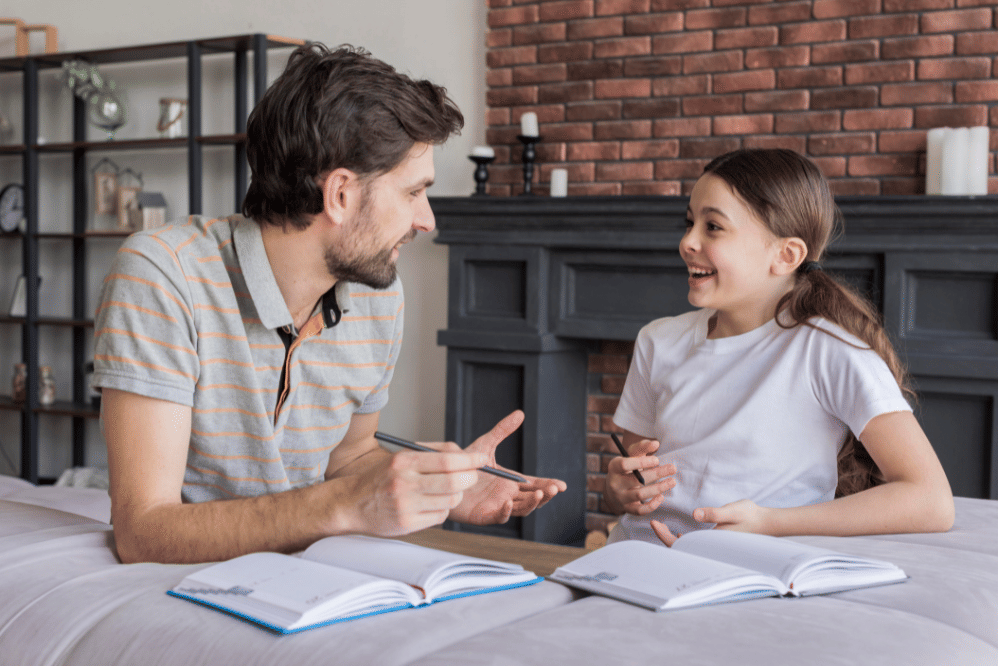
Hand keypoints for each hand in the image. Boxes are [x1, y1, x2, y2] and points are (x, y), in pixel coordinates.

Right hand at [336, 438, 488, 536]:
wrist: (351, 504)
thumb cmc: (380, 479)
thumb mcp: (400, 458)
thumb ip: (431, 453)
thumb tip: (464, 454)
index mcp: (404, 460)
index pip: (448, 460)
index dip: (470, 460)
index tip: (482, 459)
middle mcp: (404, 482)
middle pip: (454, 481)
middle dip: (470, 478)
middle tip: (472, 476)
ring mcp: (406, 505)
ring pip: (450, 500)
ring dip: (456, 495)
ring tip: (446, 491)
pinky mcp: (407, 524)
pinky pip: (440, 517)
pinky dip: (443, 510)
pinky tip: (432, 505)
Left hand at [448, 410, 567, 524]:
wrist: (442, 476)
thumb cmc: (463, 464)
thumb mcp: (485, 444)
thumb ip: (502, 431)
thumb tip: (520, 414)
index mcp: (511, 481)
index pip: (535, 485)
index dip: (549, 485)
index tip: (562, 485)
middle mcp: (507, 495)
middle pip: (533, 499)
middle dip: (546, 494)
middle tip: (554, 488)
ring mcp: (498, 506)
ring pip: (522, 509)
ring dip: (533, 504)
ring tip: (540, 494)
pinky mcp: (484, 515)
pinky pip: (500, 516)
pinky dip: (507, 512)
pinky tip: (509, 503)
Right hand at [604, 438, 674, 515]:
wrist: (613, 490)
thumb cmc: (626, 469)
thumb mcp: (630, 456)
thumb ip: (642, 447)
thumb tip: (656, 444)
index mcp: (614, 467)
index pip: (625, 464)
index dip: (641, 462)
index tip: (657, 459)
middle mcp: (615, 483)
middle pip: (636, 480)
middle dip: (657, 473)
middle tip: (673, 468)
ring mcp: (621, 497)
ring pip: (640, 494)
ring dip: (658, 488)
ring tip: (672, 481)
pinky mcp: (627, 508)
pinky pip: (640, 510)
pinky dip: (652, 505)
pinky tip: (661, 497)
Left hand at [651, 499, 770, 547]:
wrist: (766, 522)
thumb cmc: (750, 515)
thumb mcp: (732, 511)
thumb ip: (714, 513)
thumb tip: (695, 515)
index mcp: (710, 542)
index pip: (680, 545)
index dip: (664, 536)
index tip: (654, 523)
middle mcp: (709, 548)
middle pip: (681, 550)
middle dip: (665, 538)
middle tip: (654, 523)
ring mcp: (712, 547)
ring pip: (688, 550)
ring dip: (673, 540)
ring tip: (662, 526)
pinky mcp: (715, 545)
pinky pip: (696, 547)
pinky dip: (685, 541)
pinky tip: (682, 535)